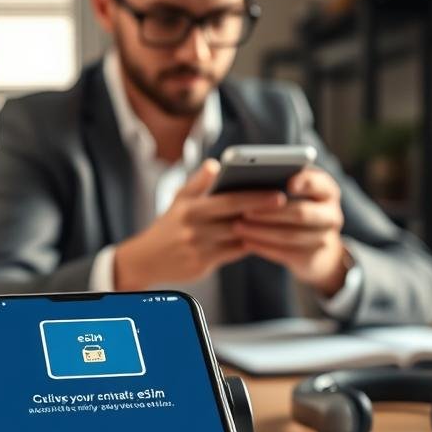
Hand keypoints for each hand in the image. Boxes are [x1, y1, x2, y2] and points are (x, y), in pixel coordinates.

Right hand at [113, 159, 285, 290]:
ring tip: (280, 220)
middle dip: (263, 212)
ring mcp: (199, 249)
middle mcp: (194, 229)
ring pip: (238, 239)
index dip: (253, 196)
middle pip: (237, 220)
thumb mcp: (178, 200)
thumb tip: (216, 165)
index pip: (227, 201)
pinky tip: (263, 237)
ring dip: (259, 230)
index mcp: (190, 209)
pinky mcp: (202, 266)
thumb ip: (198, 182)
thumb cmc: (168, 226)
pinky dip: (248, 245)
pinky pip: (232, 254)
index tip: (276, 191)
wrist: (145, 259)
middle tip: (285, 204)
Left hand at [234, 167, 349, 295]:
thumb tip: (243, 175)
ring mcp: (324, 239)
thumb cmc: (295, 208)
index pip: (318, 183)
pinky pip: (285, 253)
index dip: (304, 183)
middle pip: (302, 213)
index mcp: (327, 191)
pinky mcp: (311, 258)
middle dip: (271, 212)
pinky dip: (263, 247)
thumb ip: (279, 181)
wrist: (314, 248)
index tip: (287, 183)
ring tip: (237, 226)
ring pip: (291, 236)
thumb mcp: (294, 193)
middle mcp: (331, 214)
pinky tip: (245, 242)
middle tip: (244, 210)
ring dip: (261, 231)